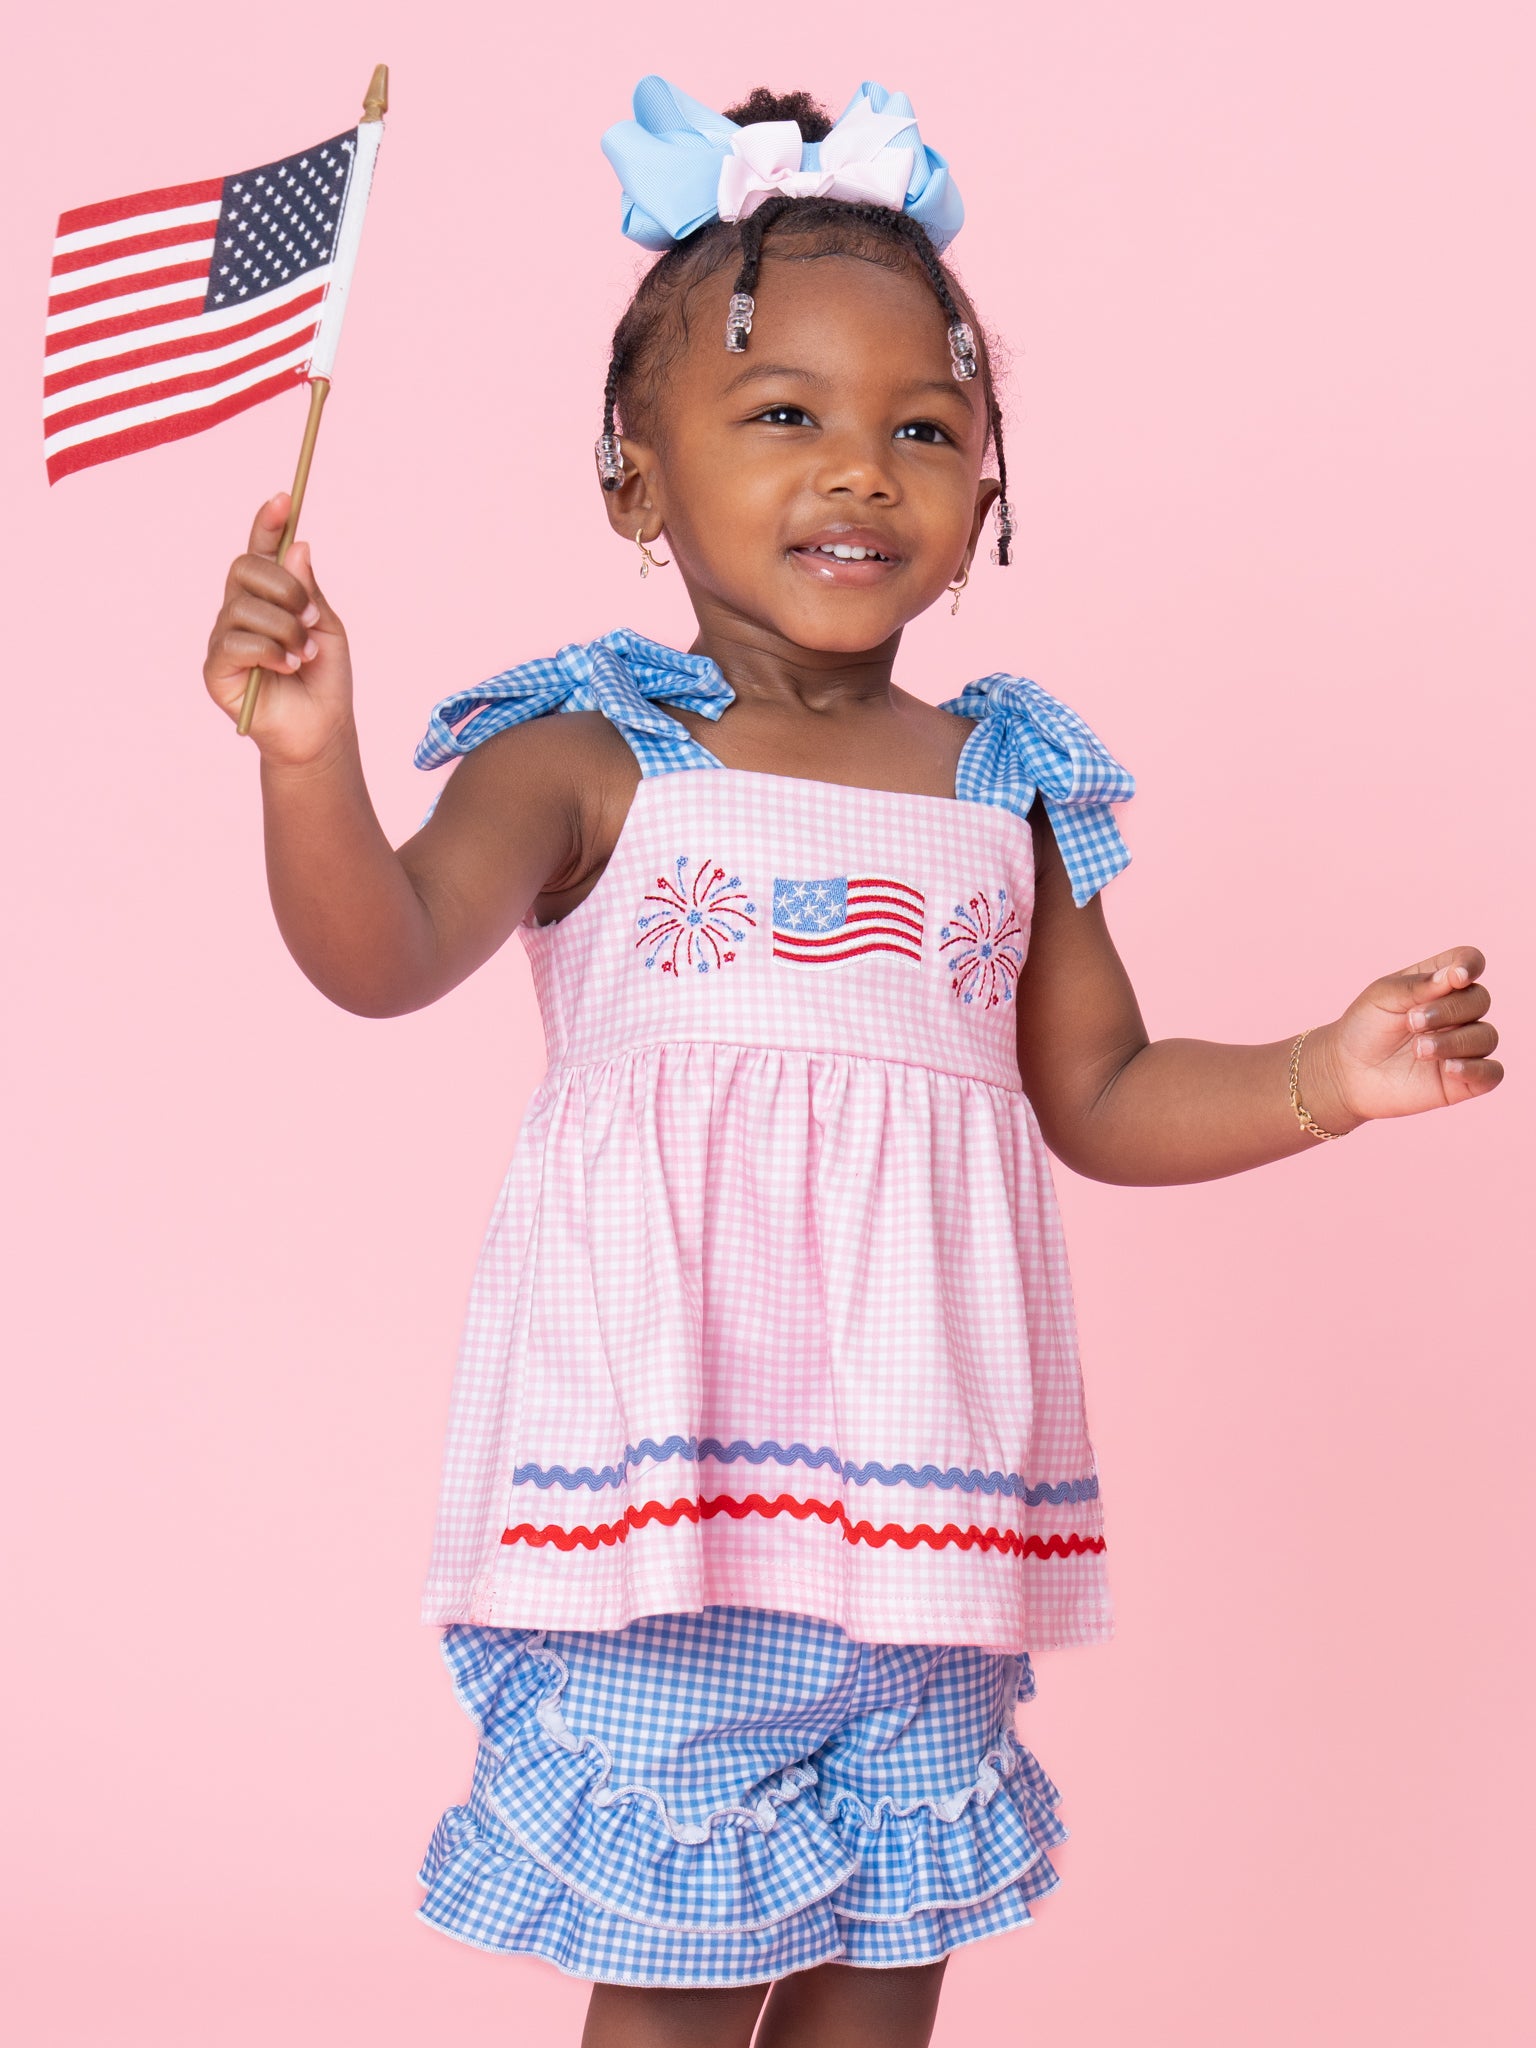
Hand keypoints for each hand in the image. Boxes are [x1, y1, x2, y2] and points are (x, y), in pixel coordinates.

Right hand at [203, 493, 353, 766]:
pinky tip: (288, 667)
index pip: (260, 551)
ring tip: (304, 655)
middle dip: (284, 587)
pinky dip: (269, 651)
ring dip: (284, 627)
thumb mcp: (326, 627)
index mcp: (267, 596)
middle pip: (245, 568)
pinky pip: (234, 642)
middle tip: (310, 616)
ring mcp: (224, 638)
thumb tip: (298, 545)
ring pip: (243, 606)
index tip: (284, 499)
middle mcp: (239, 611)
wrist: (321, 731)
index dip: (267, 524)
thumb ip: (309, 589)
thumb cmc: (324, 679)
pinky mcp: (216, 669)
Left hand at [1306, 947, 1502, 1127]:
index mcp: (1440, 982)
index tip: (1457, 976)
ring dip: (1454, 1042)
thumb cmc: (1365, 1027)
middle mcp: (1459, 1012)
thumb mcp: (1382, 997)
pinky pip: (1492, 1073)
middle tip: (1412, 1022)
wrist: (1347, 1072)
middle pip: (1480, 999)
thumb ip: (1417, 985)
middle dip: (1449, 1010)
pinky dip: (1476, 1069)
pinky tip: (1448, 1068)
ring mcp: (1464, 1045)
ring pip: (1487, 1036)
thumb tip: (1453, 975)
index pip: (1469, 962)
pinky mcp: (1465, 1079)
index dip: (1470, 964)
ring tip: (1418, 1050)